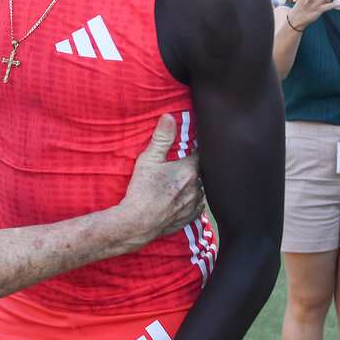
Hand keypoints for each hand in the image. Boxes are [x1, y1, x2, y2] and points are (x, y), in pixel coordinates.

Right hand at [116, 115, 205, 250]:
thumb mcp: (148, 159)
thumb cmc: (142, 190)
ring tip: (178, 182)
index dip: (194, 149)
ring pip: (200, 188)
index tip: (188, 147)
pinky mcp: (191, 217)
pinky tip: (179, 198)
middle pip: (200, 171)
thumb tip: (169, 116)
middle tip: (178, 166)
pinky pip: (197, 204)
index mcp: (190, 169)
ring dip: (192, 184)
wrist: (138, 222)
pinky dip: (190, 199)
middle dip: (192, 167)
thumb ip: (162, 137)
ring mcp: (196, 203)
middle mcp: (198, 186)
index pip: (200, 153)